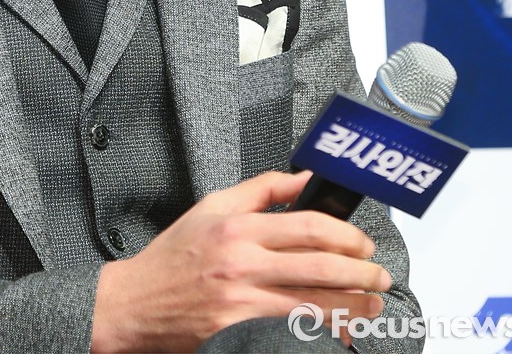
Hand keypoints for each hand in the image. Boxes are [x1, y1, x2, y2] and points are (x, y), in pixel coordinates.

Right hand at [90, 170, 391, 352]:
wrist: (134, 304)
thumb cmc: (172, 257)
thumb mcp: (212, 206)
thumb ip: (262, 190)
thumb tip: (303, 180)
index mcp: (237, 227)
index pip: (307, 225)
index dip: (344, 234)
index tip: (361, 242)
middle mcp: (242, 262)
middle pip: (317, 266)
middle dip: (359, 272)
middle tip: (378, 275)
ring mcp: (241, 301)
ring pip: (311, 303)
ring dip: (351, 305)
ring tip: (372, 304)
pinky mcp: (237, 332)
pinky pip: (290, 330)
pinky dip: (321, 330)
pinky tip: (339, 331)